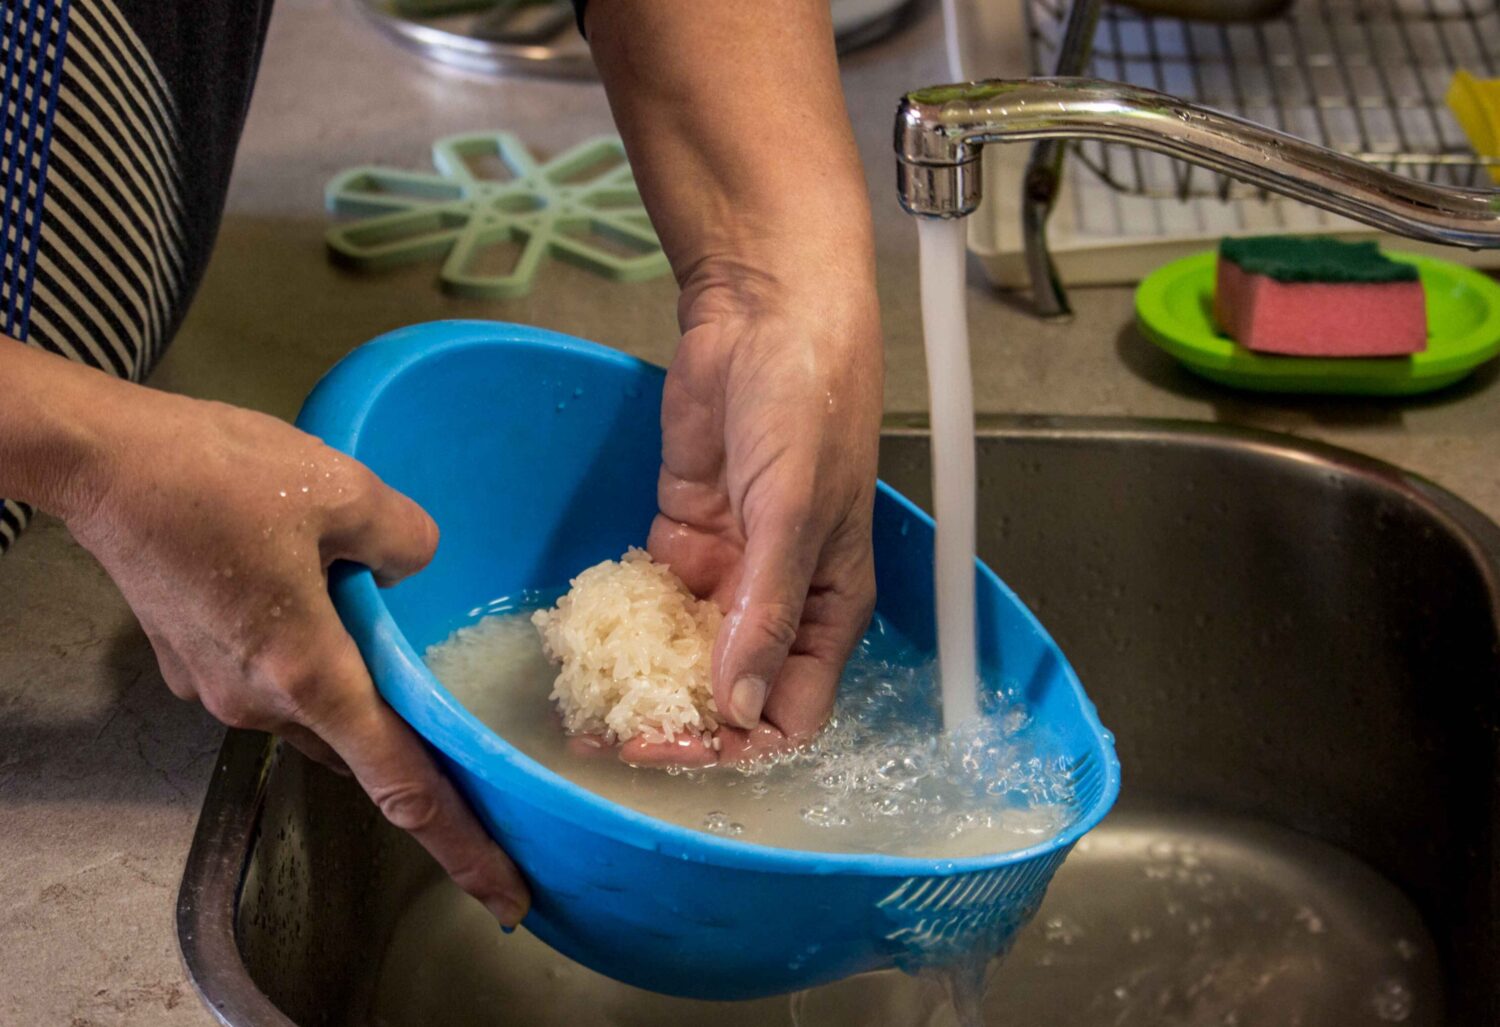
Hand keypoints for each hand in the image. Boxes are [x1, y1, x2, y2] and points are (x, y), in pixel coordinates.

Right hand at [60, 381, 529, 925]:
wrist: (101, 463)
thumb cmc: (220, 475)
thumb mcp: (343, 489)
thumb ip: (403, 541)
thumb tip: (407, 568)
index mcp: (307, 676)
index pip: (400, 783)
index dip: (460, 843)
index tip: (506, 895)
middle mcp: (260, 703)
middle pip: (358, 747)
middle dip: (408, 749)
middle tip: (469, 741)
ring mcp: (216, 689)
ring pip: (314, 712)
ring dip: (352, 690)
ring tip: (381, 633)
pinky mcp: (190, 662)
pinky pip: (270, 680)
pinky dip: (306, 660)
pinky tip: (313, 597)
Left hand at [622, 266, 882, 765]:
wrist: (764, 314)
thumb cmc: (809, 405)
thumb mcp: (793, 516)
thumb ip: (763, 614)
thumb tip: (735, 709)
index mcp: (826, 609)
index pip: (787, 711)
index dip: (733, 744)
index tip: (667, 748)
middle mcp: (777, 601)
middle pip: (727, 693)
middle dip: (674, 722)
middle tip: (606, 736)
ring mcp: (726, 570)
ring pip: (682, 655)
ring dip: (639, 683)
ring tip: (582, 705)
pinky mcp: (681, 536)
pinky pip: (649, 601)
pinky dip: (620, 627)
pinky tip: (583, 646)